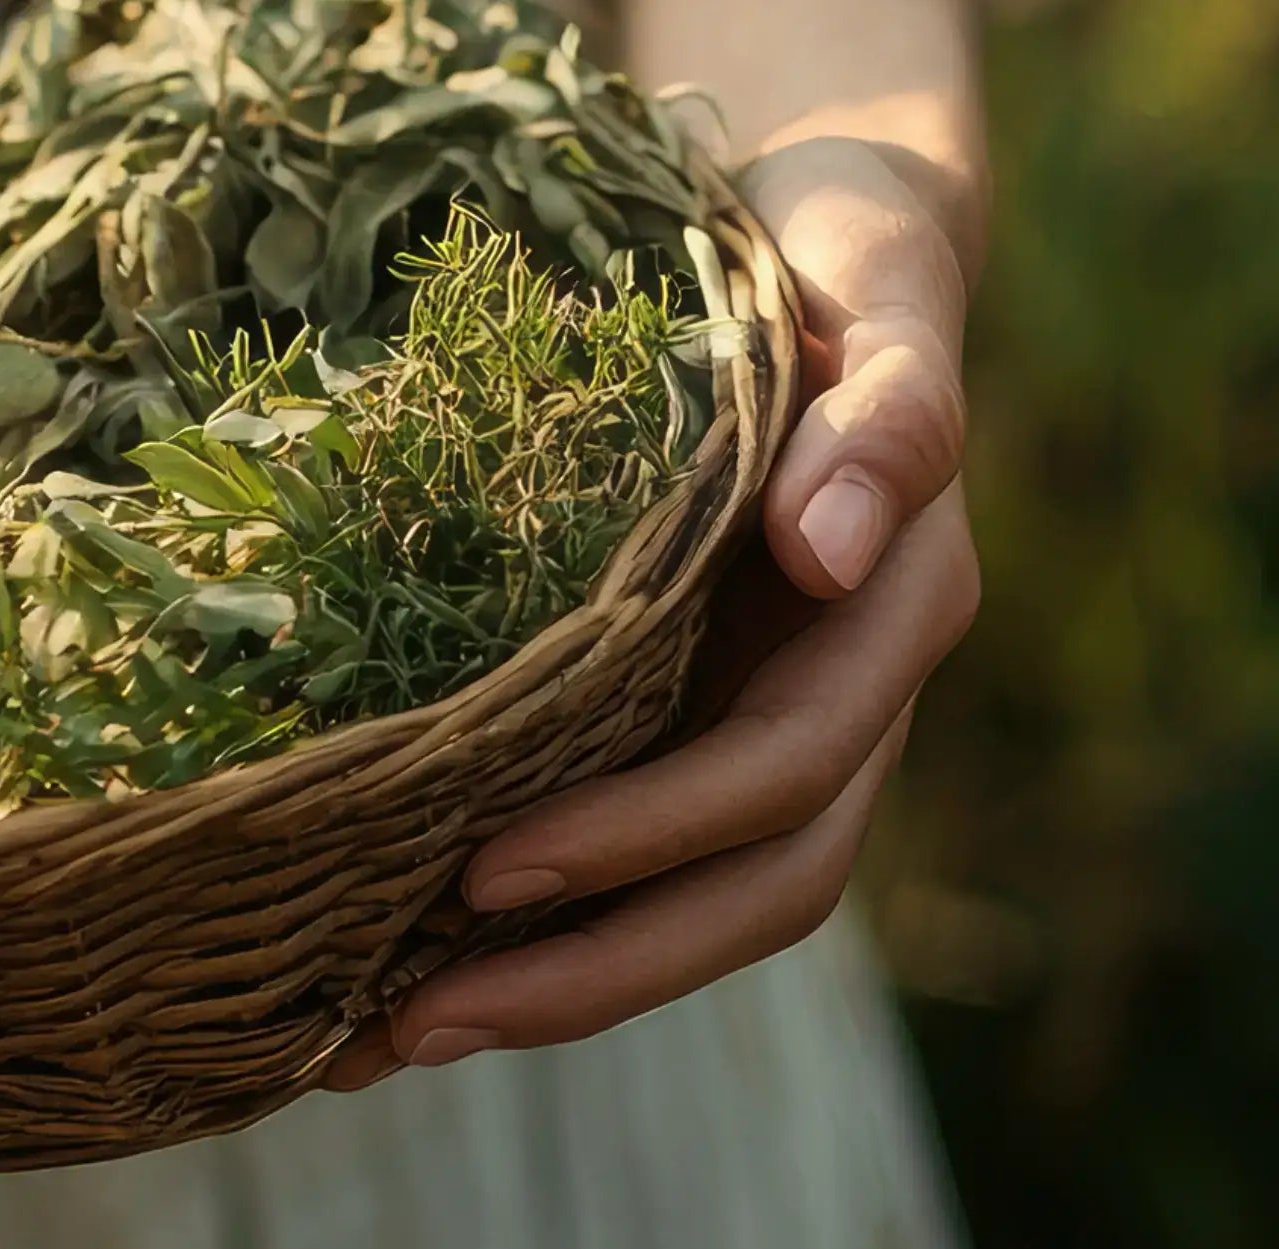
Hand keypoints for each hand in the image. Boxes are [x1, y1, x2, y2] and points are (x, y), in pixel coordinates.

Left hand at [330, 135, 982, 1079]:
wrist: (823, 236)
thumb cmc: (835, 245)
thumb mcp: (873, 283)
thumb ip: (883, 416)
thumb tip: (826, 557)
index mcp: (898, 606)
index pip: (786, 770)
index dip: (648, 834)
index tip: (494, 866)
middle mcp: (850, 691)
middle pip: (752, 884)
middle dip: (591, 967)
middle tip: (411, 1018)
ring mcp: (775, 718)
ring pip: (699, 906)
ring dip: (555, 987)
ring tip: (379, 1042)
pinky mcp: (699, 721)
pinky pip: (637, 859)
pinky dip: (536, 932)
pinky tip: (392, 977)